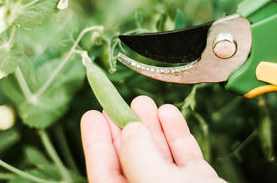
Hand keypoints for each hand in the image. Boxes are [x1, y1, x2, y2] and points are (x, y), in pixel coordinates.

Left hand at [81, 95, 226, 182]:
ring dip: (151, 127)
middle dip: (125, 129)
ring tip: (144, 101)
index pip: (103, 175)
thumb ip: (138, 157)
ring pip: (159, 156)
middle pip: (130, 161)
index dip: (96, 145)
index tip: (92, 115)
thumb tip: (129, 131)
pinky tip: (169, 113)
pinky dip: (177, 135)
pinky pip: (184, 157)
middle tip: (119, 102)